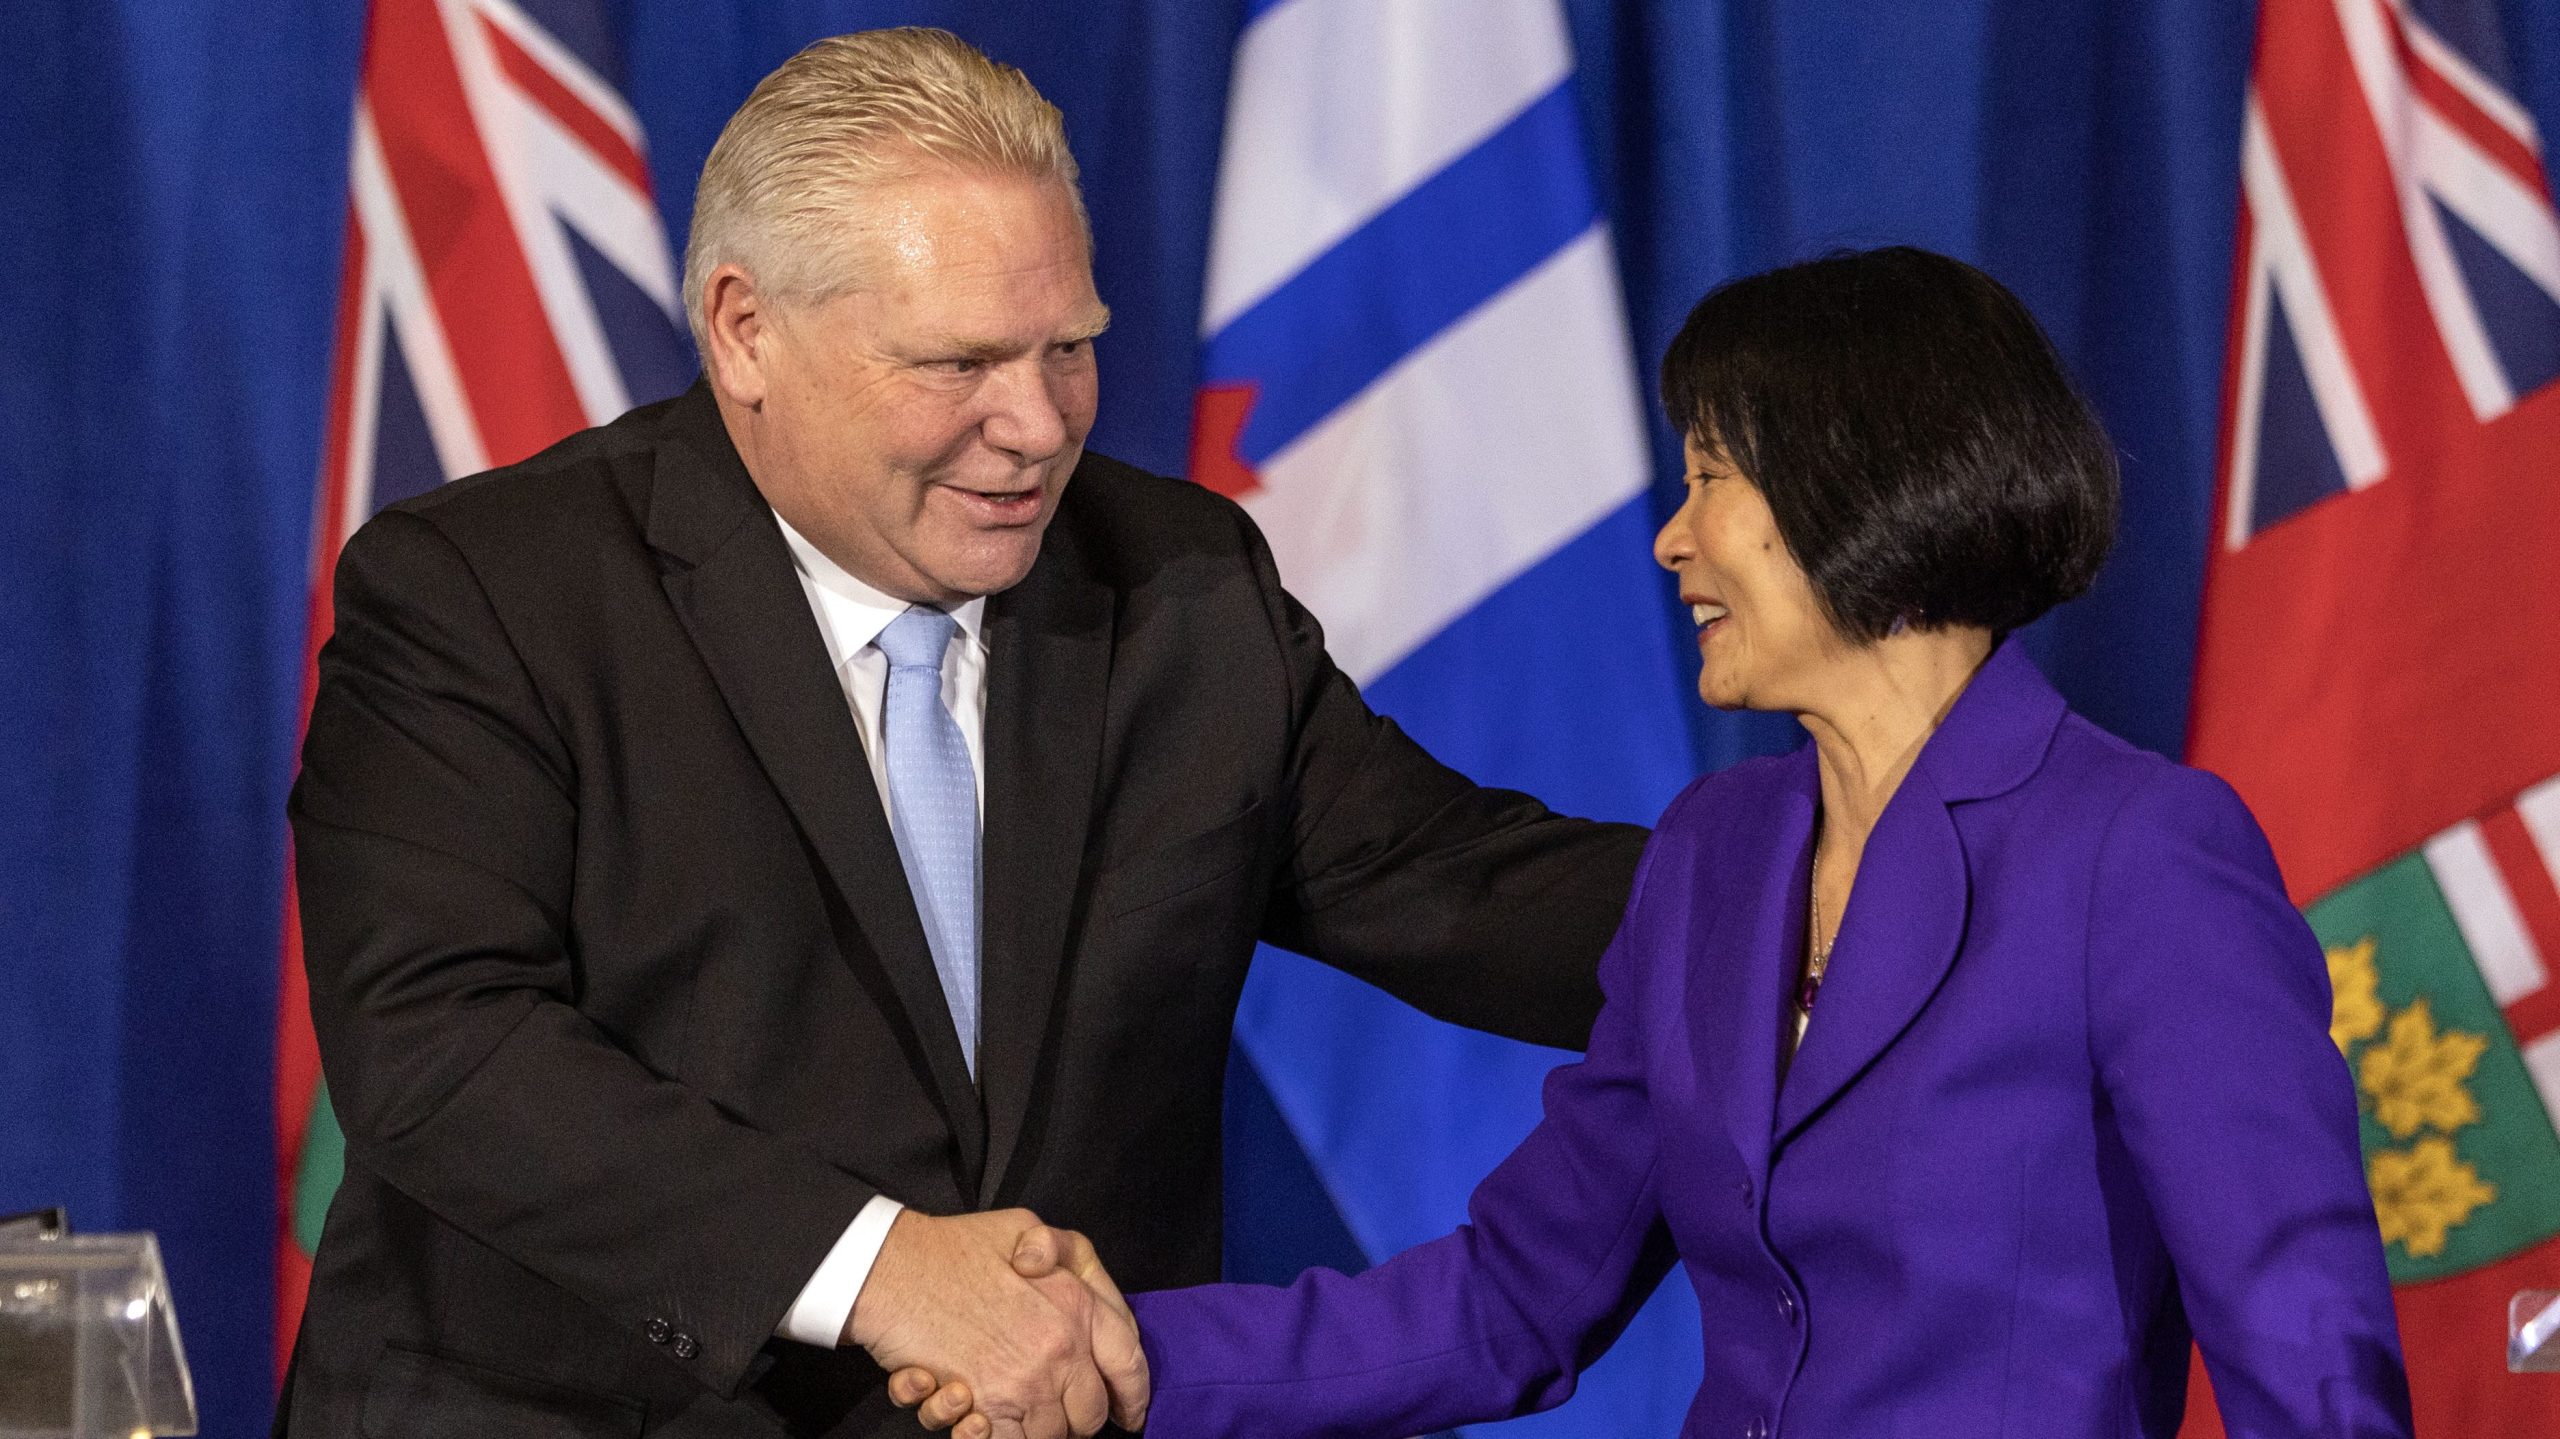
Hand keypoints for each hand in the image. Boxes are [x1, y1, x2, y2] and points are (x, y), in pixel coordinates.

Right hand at [848, 1209, 1130, 1438]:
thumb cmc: (955, 1247)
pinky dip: (994, 1438)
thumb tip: (1082, 1290)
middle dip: (1078, 1418)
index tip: (1129, 1412)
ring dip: (1037, 1430)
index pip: (1129, 1365)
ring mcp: (1022, 1386)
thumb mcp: (1025, 1225)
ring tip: (1015, 1410)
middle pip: (1090, 1414)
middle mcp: (1059, 1352)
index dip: (1133, 1395)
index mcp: (1078, 1307)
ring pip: (1050, 1436)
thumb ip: (1064, 1252)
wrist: (892, 1270)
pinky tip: (979, 1418)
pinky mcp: (982, 1409)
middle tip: (1058, 1409)